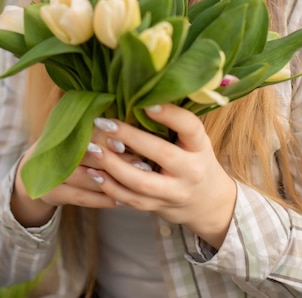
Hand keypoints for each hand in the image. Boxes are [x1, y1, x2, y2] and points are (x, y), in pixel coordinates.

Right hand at [11, 133, 138, 226]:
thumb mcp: (73, 135)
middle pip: (88, 156)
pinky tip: (121, 201)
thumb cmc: (64, 150)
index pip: (86, 133)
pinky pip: (81, 198)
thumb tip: (130, 127)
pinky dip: (102, 200)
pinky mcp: (51, 194)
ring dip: (113, 182)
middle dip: (116, 161)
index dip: (105, 138)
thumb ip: (97, 130)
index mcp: (62, 131)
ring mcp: (50, 173)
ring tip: (137, 184)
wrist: (30, 176)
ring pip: (86, 179)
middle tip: (141, 165)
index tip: (125, 144)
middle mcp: (54, 150)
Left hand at [87, 104, 236, 248]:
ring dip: (113, 165)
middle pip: (161, 153)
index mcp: (200, 147)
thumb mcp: (193, 140)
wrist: (209, 202)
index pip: (190, 127)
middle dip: (130, 137)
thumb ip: (173, 124)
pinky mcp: (159, 207)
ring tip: (92, 149)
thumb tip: (138, 94)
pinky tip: (93, 173)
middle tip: (104, 123)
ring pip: (141, 182)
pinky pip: (131, 200)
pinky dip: (110, 187)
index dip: (169, 115)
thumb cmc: (194, 158)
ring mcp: (175, 193)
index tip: (145, 103)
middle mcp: (191, 170)